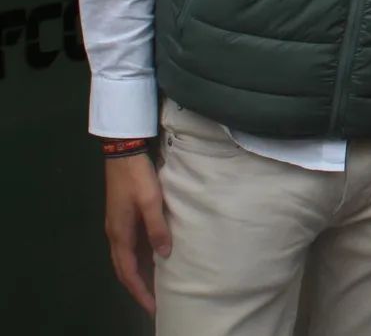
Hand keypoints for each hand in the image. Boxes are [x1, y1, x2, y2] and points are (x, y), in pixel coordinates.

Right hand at [105, 153, 170, 313]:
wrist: (123, 154)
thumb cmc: (137, 177)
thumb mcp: (151, 201)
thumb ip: (157, 228)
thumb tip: (164, 255)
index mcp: (120, 234)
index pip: (128, 272)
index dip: (140, 291)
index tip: (152, 307)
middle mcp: (116, 235)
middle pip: (125, 270)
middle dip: (138, 288)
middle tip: (154, 304)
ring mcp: (119, 227)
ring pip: (128, 259)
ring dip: (139, 275)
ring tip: (156, 287)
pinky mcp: (124, 218)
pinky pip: (132, 246)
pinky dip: (141, 259)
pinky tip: (155, 261)